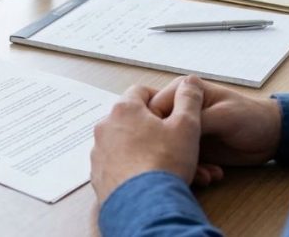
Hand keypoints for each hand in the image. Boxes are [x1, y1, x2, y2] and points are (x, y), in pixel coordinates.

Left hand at [90, 77, 203, 203]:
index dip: (159, 98)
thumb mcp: (187, 126)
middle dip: (153, 128)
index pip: (140, 91)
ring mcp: (99, 152)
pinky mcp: (98, 175)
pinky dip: (131, 168)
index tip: (172, 111)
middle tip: (172, 141)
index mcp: (124, 110)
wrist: (145, 205)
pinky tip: (148, 178)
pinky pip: (117, 165)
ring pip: (125, 144)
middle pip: (131, 119)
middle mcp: (105, 128)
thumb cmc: (165, 163)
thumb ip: (189, 100)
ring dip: (143, 149)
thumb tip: (190, 83)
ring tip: (165, 163)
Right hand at [150, 76, 281, 167]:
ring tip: (205, 176)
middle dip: (170, 150)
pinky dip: (194, 171)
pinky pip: (182, 161)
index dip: (156, 129)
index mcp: (182, 91)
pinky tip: (210, 176)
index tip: (164, 148)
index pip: (154, 109)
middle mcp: (180, 109)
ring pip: (169, 148)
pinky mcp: (192, 147)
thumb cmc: (251, 117)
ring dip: (184, 165)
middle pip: (159, 131)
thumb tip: (170, 126)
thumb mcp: (222, 116)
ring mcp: (185, 130)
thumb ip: (196, 119)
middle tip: (185, 166)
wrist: (272, 137)